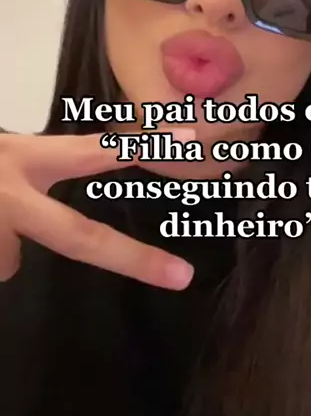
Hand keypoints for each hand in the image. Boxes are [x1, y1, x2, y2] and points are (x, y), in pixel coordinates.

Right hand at [0, 130, 194, 288]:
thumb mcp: (0, 152)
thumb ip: (27, 170)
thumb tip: (64, 186)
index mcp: (23, 157)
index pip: (89, 152)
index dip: (137, 149)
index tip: (186, 140)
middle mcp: (13, 195)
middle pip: (80, 238)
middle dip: (133, 259)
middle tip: (182, 276)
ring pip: (13, 258)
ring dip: (5, 245)